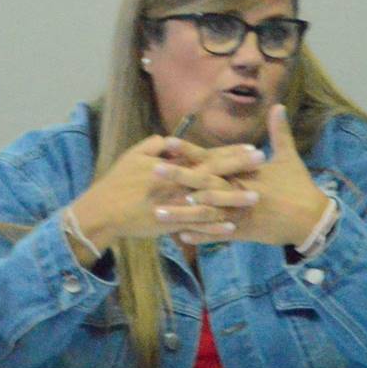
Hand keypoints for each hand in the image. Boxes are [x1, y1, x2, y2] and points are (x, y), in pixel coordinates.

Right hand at [68, 135, 251, 260]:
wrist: (102, 211)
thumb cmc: (117, 182)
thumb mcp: (134, 155)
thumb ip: (155, 145)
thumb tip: (171, 140)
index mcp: (172, 166)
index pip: (207, 156)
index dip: (230, 152)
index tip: (252, 147)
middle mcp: (176, 183)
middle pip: (214, 174)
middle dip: (240, 168)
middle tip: (264, 162)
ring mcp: (174, 204)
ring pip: (209, 201)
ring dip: (233, 199)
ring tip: (256, 197)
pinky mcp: (169, 224)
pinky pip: (195, 226)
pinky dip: (213, 227)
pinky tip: (231, 228)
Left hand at [161, 105, 329, 246]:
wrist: (312, 219)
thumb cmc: (299, 186)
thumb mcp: (289, 157)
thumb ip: (279, 132)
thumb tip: (278, 105)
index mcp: (245, 172)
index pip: (212, 159)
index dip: (189, 151)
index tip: (167, 143)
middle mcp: (239, 192)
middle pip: (204, 184)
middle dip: (178, 179)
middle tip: (152, 172)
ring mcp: (240, 214)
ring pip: (206, 214)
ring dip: (181, 213)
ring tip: (157, 212)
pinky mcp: (244, 233)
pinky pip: (218, 235)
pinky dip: (201, 236)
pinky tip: (180, 236)